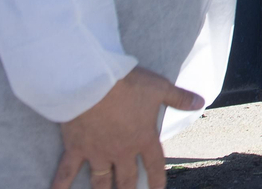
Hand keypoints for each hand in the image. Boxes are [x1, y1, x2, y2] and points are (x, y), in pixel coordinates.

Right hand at [51, 67, 202, 188]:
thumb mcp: (160, 88)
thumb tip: (201, 102)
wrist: (92, 82)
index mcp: (143, 138)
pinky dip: (60, 185)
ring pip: (100, 180)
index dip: (157, 181)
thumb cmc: (129, 84)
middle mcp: (121, 151)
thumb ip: (180, 98)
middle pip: (126, 179)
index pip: (154, 165)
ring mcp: (97, 152)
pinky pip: (66, 171)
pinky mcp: (76, 148)